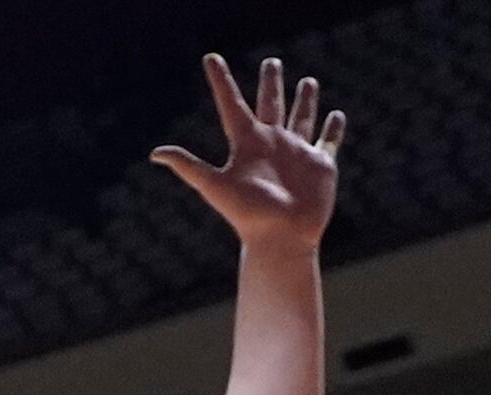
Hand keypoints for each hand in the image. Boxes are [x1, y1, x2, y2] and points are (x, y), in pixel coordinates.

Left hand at [151, 55, 345, 254]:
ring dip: (305, 101)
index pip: (231, 104)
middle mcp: (271, 144)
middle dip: (271, 83)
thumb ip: (188, 166)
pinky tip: (336, 115)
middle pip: (271, 105)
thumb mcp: (214, 185)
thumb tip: (154, 153)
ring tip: (307, 81)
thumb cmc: (247, 214)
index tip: (210, 58)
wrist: (280, 239)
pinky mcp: (320, 165)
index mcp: (247, 144)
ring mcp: (297, 154)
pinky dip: (333, 129)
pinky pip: (328, 142)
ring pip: (301, 118)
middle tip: (271, 62)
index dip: (220, 81)